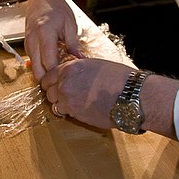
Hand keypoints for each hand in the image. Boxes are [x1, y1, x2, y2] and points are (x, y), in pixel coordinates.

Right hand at [24, 0, 81, 79]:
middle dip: (49, 78)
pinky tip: (52, 61)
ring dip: (44, 72)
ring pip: (33, 67)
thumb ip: (73, 45)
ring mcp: (27, 43)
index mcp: (45, 33)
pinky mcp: (27, 45)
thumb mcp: (70, 25)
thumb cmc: (57, 8)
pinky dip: (41, 65)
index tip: (69, 76)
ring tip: (59, 69)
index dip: (58, 73)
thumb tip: (80, 61)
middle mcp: (33, 40)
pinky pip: (33, 61)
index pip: (49, 63)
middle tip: (63, 79)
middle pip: (37, 70)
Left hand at [41, 58, 178, 137]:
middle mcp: (65, 82)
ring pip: (54, 103)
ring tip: (74, 102)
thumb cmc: (119, 78)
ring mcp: (68, 99)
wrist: (130, 96)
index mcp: (70, 67)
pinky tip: (80, 108)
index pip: (49, 75)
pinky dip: (68, 112)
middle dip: (54, 92)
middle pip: (48, 90)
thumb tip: (71, 73)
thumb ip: (78, 69)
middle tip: (64, 94)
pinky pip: (63, 113)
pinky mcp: (75, 114)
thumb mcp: (95, 65)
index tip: (54, 84)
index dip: (52, 80)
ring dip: (60, 103)